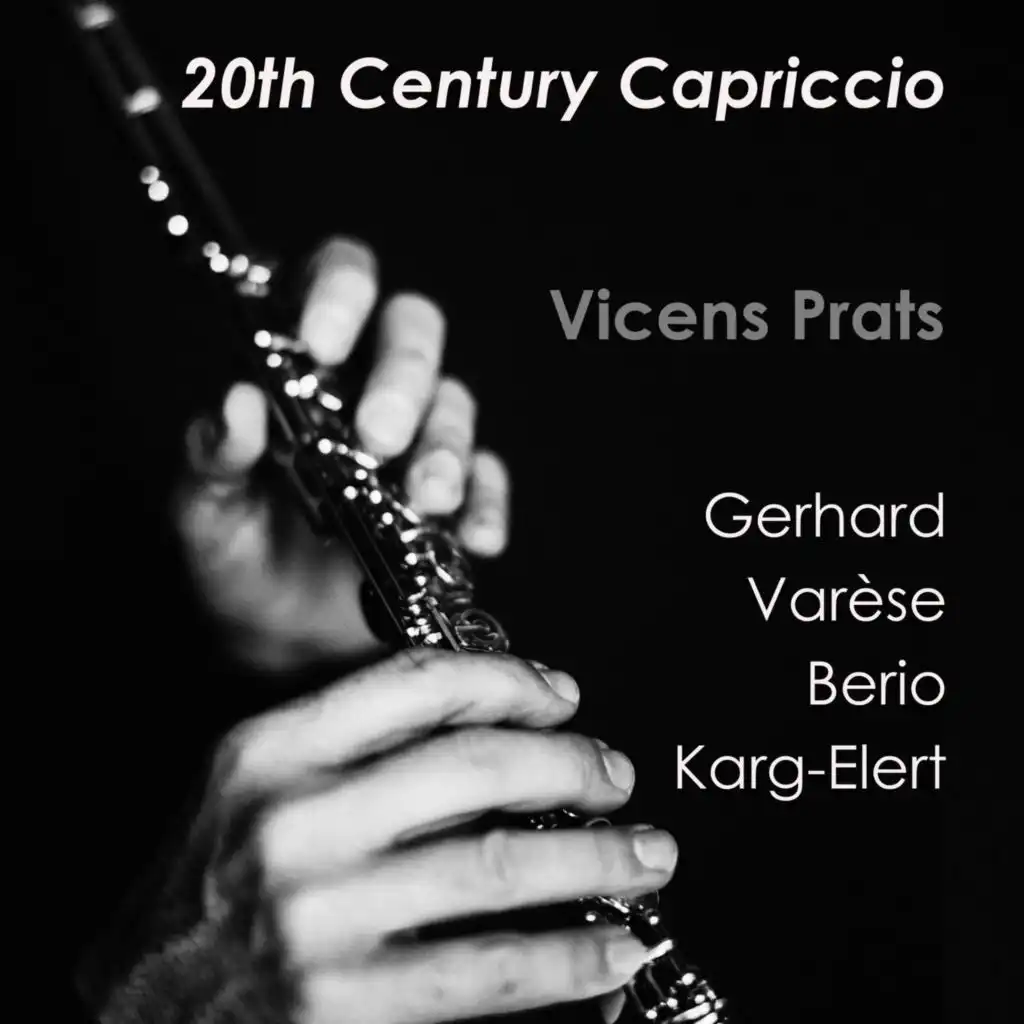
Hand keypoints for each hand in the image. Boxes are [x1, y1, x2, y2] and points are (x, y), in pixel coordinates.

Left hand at [177, 238, 509, 667]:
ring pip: (455, 403)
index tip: (322, 342)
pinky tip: (475, 539)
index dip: (339, 291)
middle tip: (378, 439)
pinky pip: (488, 481)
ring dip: (446, 447)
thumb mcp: (206, 511)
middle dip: (405, 376)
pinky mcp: (453, 496)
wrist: (281, 638)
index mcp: (302, 363)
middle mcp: (366, 386)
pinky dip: (487, 505)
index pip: (335, 280)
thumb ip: (214, 458)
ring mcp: (417, 439)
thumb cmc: (237, 555)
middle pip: (411, 331)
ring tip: (426, 500)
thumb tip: (237, 402)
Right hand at [192, 650, 675, 1022]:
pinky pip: (492, 971)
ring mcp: (318, 918)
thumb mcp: (252, 795)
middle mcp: (292, 823)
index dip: (510, 680)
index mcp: (269, 751)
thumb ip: (352, 754)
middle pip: (476, 765)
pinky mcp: (343, 1005)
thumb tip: (493, 734)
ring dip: (598, 855)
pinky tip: (615, 947)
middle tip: (618, 774)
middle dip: (572, 763)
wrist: (132, 1013)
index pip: (415, 684)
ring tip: (648, 854)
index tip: (562, 695)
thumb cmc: (203, 896)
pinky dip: (572, 957)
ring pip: (501, 864)